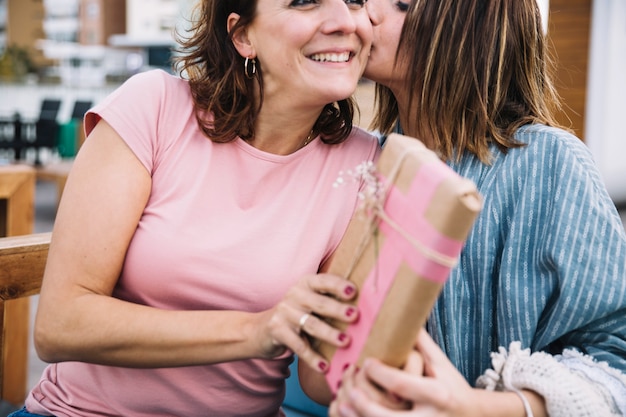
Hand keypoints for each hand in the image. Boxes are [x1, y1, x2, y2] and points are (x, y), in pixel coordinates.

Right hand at [255, 273, 357, 371]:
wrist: (261, 329)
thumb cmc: (297, 314)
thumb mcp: (310, 301)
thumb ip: (329, 300)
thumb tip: (364, 308)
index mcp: (306, 284)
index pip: (324, 281)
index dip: (338, 285)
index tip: (353, 292)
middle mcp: (294, 294)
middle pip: (319, 303)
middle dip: (338, 310)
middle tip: (355, 316)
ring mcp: (284, 312)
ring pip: (311, 324)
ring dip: (329, 333)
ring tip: (345, 342)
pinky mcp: (277, 330)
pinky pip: (298, 345)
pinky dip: (312, 358)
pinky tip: (324, 367)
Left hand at [331, 328, 476, 416]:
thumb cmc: (452, 387)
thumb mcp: (442, 365)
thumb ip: (422, 343)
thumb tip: (405, 310)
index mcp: (437, 395)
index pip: (401, 384)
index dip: (379, 373)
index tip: (366, 362)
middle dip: (364, 403)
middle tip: (348, 388)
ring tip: (342, 404)